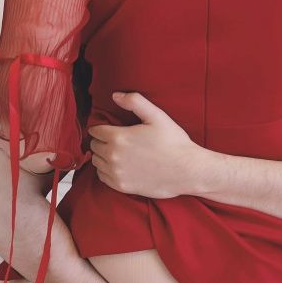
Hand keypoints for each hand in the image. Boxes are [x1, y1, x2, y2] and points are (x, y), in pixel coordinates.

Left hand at [88, 91, 203, 197]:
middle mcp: (113, 156)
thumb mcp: (157, 116)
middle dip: (101, 141)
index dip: (101, 127)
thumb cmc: (174, 143)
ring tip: (116, 153)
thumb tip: (115, 95)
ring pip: (96, 162)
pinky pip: (103, 177)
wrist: (187, 171)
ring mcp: (116, 173)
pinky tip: (118, 167)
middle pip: (94, 146)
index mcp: (118, 137)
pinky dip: (106, 171)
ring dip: (102, 156)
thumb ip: (135, 101)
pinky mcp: (122, 186)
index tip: (109, 128)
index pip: (95, 131)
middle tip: (115, 140)